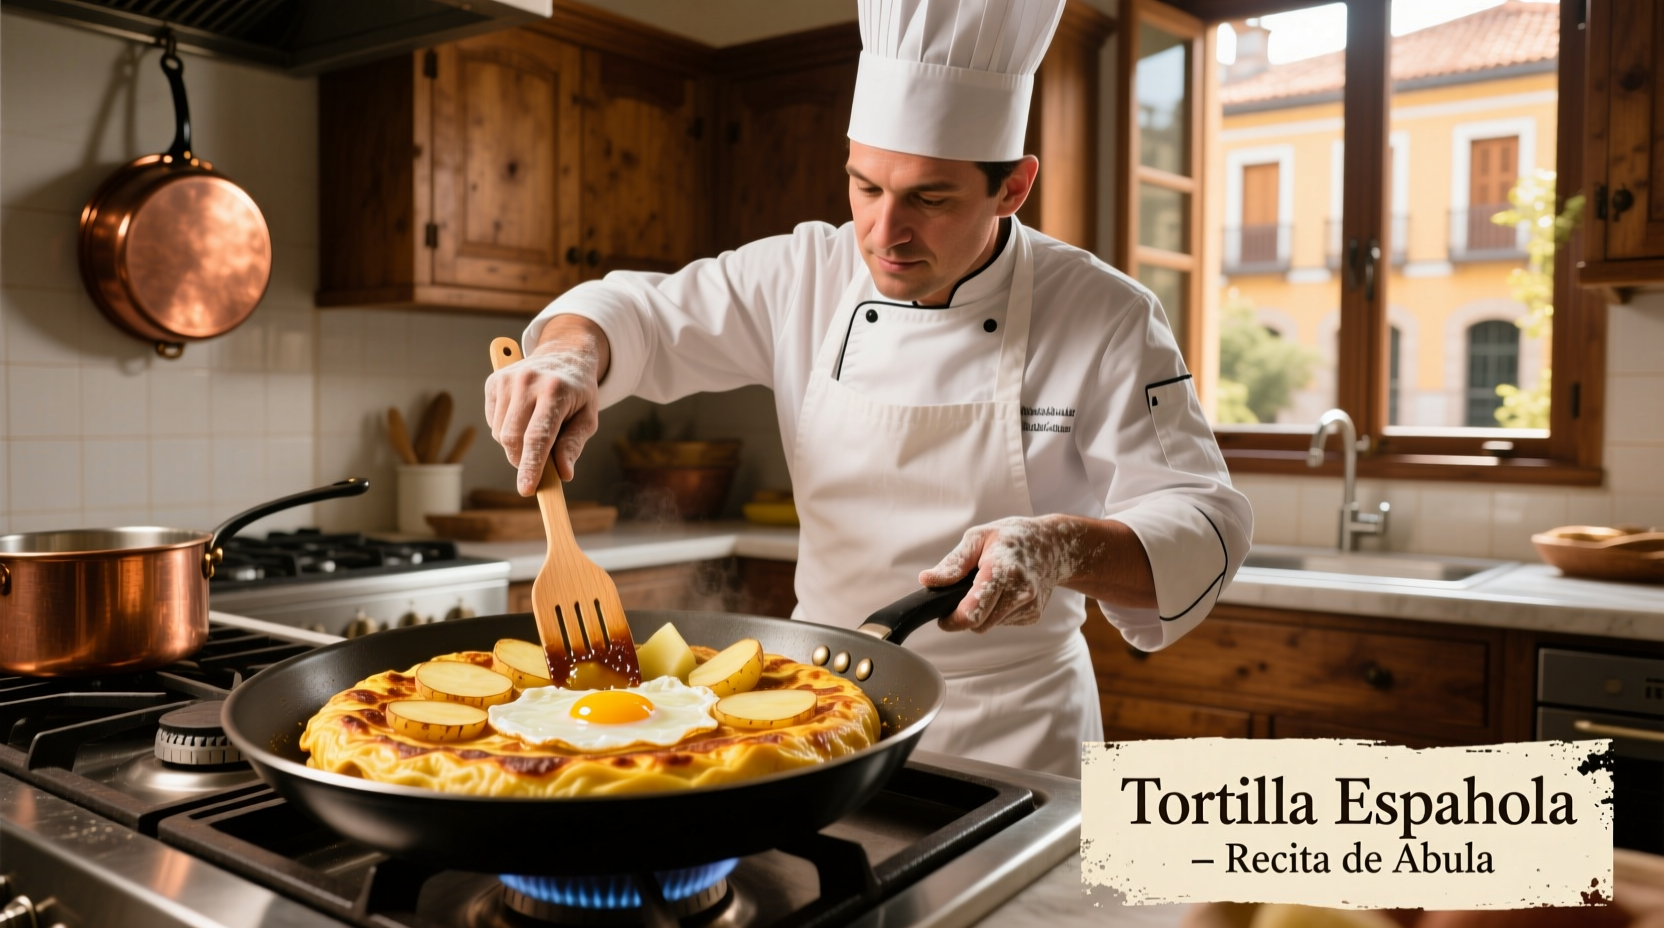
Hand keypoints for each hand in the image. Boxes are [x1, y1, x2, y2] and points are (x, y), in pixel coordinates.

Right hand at [484, 316, 609, 494]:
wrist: (563, 355)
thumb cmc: (578, 392)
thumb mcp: (588, 417)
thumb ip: (574, 445)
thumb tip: (564, 473)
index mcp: (555, 391)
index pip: (538, 437)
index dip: (531, 466)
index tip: (527, 489)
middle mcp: (528, 382)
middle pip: (513, 439)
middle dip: (523, 460)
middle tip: (539, 463)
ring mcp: (507, 380)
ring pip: (500, 434)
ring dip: (515, 446)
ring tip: (534, 431)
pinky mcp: (494, 382)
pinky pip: (492, 423)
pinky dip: (506, 431)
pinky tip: (523, 418)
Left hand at [918, 515, 1087, 632]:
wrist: (1054, 545)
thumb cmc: (1013, 538)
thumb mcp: (978, 537)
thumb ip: (953, 563)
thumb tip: (927, 580)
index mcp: (1002, 570)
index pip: (973, 612)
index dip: (952, 620)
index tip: (943, 618)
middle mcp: (1020, 591)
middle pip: (979, 624)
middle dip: (966, 615)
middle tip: (964, 594)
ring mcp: (1029, 605)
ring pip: (990, 625)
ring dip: (983, 613)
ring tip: (989, 586)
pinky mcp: (1034, 615)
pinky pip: (1003, 622)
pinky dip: (997, 612)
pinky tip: (1004, 592)